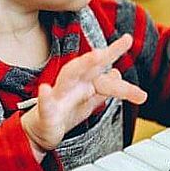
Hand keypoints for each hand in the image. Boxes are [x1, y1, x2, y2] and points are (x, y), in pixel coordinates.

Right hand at [21, 34, 146, 153]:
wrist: (40, 132)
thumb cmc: (64, 113)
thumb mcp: (89, 102)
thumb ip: (103, 88)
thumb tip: (117, 73)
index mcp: (84, 82)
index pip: (102, 68)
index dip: (115, 54)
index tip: (128, 38)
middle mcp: (72, 85)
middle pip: (87, 66)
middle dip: (101, 54)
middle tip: (120, 43)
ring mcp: (58, 96)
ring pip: (69, 76)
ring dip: (82, 65)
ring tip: (97, 55)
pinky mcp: (46, 113)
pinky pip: (45, 105)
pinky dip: (45, 98)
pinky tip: (44, 90)